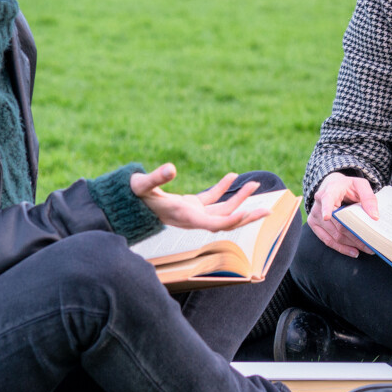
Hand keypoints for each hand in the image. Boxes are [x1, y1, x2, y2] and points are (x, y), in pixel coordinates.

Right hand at [130, 164, 269, 231]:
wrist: (123, 205)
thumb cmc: (132, 196)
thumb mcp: (142, 184)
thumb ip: (156, 177)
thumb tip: (171, 168)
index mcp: (185, 216)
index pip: (216, 223)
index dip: (235, 219)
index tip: (252, 212)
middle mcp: (192, 218)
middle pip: (225, 220)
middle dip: (247, 214)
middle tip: (269, 209)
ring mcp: (191, 213)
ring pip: (221, 209)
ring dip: (238, 198)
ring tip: (255, 184)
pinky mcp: (188, 206)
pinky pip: (210, 200)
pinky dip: (222, 188)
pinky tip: (232, 176)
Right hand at [306, 172, 376, 257]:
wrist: (332, 186)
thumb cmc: (348, 186)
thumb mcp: (360, 185)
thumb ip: (368, 197)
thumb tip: (374, 216)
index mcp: (330, 191)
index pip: (327, 200)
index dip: (326, 209)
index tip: (326, 217)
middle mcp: (319, 204)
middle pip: (337, 224)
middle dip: (355, 236)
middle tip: (371, 244)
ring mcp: (315, 215)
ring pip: (334, 235)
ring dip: (351, 244)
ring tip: (367, 249)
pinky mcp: (314, 224)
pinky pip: (327, 240)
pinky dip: (341, 248)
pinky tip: (353, 252)